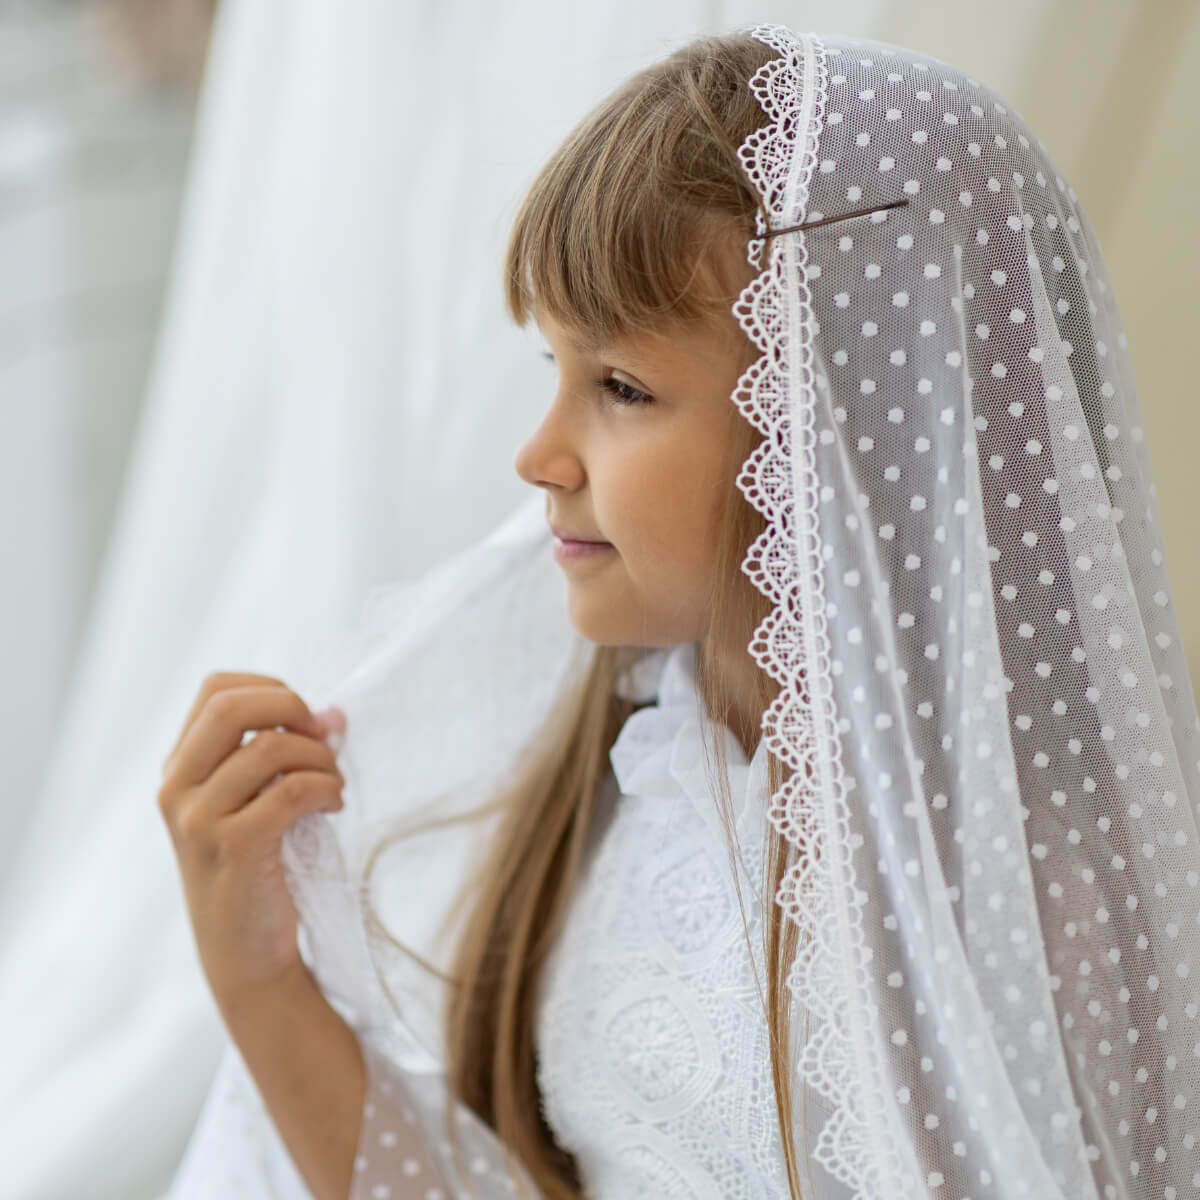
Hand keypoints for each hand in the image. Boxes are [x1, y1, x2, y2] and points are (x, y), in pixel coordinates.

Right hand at [158, 672, 347, 1013]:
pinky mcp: (235, 847)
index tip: (304, 718)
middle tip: (324, 737)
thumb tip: (335, 712)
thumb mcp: (261, 802)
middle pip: (233, 707)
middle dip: (293, 708)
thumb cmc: (260, 870)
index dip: (270, 689)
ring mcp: (199, 819)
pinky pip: (294, 789)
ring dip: (321, 759)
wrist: (246, 956)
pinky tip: (333, 806)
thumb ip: (287, 753)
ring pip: (272, 747)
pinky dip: (327, 788)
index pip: (216, 690)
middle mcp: (177, 789)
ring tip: (333, 785)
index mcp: (179, 769)